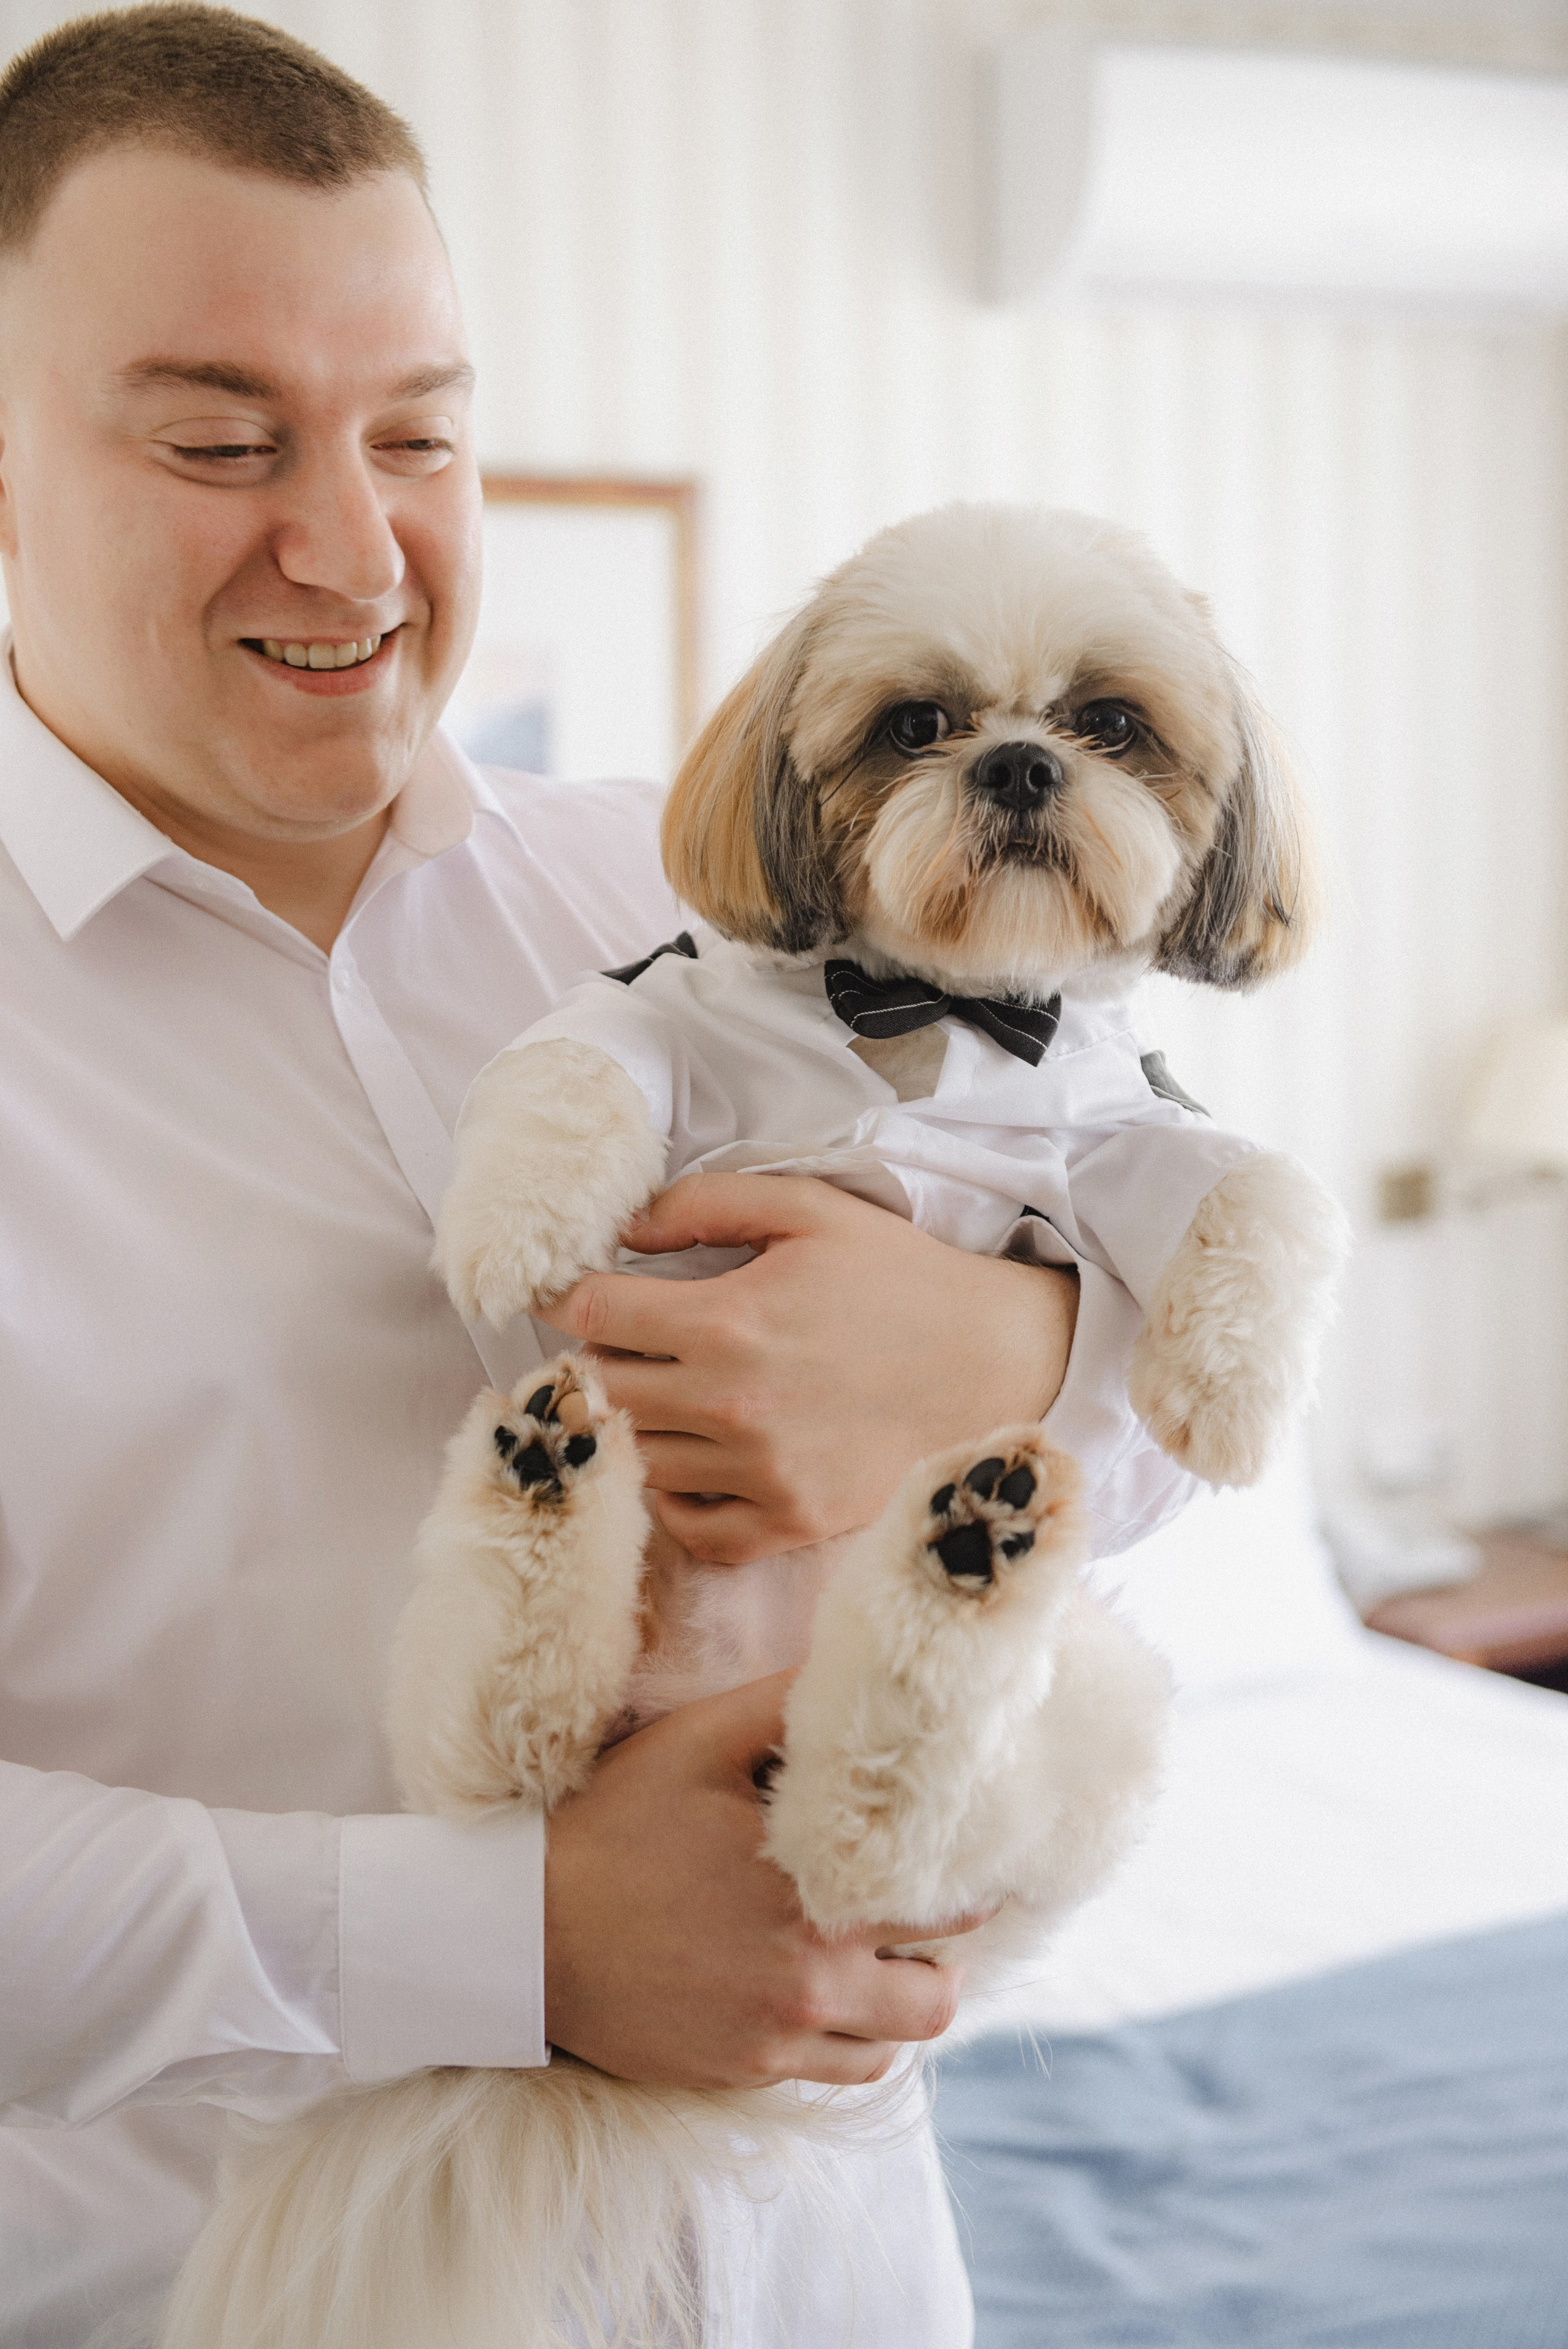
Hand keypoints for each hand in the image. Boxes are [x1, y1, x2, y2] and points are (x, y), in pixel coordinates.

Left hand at [540, 1173, 1077, 1564]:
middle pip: (600, 1392)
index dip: (564, 1296)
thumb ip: (703, 1205)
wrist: (990, 1361)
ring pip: (635, 1460)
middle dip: (592, 1360)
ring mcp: (758, 1475)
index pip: (592, 1314)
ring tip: (655, 1392)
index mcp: (728, 1322)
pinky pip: (689, 1528)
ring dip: (630, 1425)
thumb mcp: (807, 1209)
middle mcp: (731, 1407)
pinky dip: (674, 1497)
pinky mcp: (786, 1523)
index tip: (564, 1291)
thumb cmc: (897, 1277)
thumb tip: (621, 1225)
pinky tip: (692, 1457)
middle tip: (614, 1342)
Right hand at [543, 1674, 977, 2087]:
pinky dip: (860, 2038)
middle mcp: (812, 1979)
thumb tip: (851, 1671)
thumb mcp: (698, 1743)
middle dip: (946, 1944)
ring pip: (901, 2040)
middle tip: (933, 1902)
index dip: (967, 1875)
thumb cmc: (614, 1827)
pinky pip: (844, 2071)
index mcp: (815, 1896)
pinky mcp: (747, 2071)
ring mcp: (780, 2036)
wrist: (526, 1935)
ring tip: (889, 1952)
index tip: (963, 1852)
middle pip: (940, 1988)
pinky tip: (840, 1993)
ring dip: (908, 1997)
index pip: (948, 1904)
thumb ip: (783, 1706)